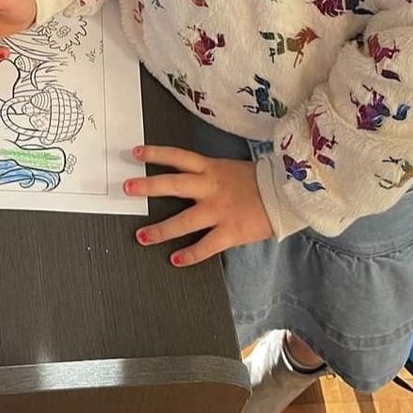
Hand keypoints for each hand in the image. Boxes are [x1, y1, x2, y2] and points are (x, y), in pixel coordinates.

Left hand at [124, 145, 274, 266]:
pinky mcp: (230, 232)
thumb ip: (209, 174)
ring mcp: (219, 210)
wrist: (287, 194)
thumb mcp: (230, 168)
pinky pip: (205, 246)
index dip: (155, 153)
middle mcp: (210, 187)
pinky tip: (175, 260)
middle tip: (126, 188)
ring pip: (184, 220)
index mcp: (211, 168)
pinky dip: (190, 254)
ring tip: (141, 236)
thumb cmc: (258, 181)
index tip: (135, 152)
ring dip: (161, 230)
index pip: (178, 157)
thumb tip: (188, 178)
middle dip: (147, 186)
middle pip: (173, 184)